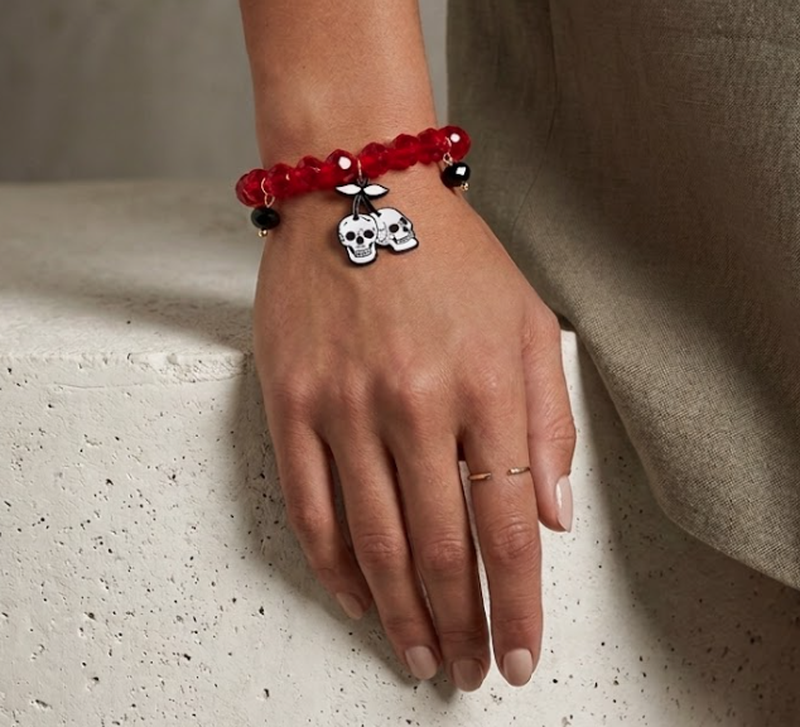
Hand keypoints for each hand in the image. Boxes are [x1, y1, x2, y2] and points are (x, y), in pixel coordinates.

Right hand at [252, 162, 575, 689]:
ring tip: (415, 655)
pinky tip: (356, 598)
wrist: (357, 187)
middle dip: (458, 626)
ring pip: (372, 543)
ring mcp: (344, 406)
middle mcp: (415, 404)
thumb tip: (553, 517)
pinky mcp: (290, 402)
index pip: (505, 528)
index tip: (518, 656)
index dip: (516, 608)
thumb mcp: (528, 322)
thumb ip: (550, 422)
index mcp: (485, 385)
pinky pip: (310, 507)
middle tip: (464, 671)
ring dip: (399, 614)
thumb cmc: (450, 254)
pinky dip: (333, 567)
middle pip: (440, 551)